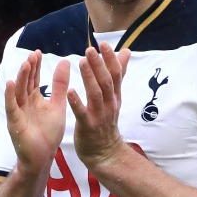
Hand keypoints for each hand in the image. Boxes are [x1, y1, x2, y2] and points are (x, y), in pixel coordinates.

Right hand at [4, 50, 69, 174]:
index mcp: (33, 98)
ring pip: (18, 92)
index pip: (33, 78)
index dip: (35, 66)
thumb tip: (64, 62)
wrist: (44, 156)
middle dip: (28, 69)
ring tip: (25, 64)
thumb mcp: (58, 105)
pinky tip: (11, 83)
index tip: (38, 52)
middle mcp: (24, 103)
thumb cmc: (49, 133)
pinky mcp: (15, 122)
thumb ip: (60, 85)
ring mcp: (18, 112)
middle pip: (25, 82)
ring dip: (21, 78)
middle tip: (33, 55)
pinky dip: (10, 95)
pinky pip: (12, 106)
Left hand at [68, 42, 131, 171]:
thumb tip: (126, 52)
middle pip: (106, 82)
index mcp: (114, 96)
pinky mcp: (88, 127)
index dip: (110, 59)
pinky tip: (70, 91)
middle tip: (90, 49)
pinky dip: (77, 102)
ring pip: (96, 94)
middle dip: (99, 65)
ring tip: (82, 62)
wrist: (105, 152)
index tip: (103, 43)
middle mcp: (109, 104)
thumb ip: (119, 75)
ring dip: (89, 78)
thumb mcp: (115, 97)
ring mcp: (99, 116)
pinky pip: (82, 113)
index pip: (115, 74)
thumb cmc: (106, 121)